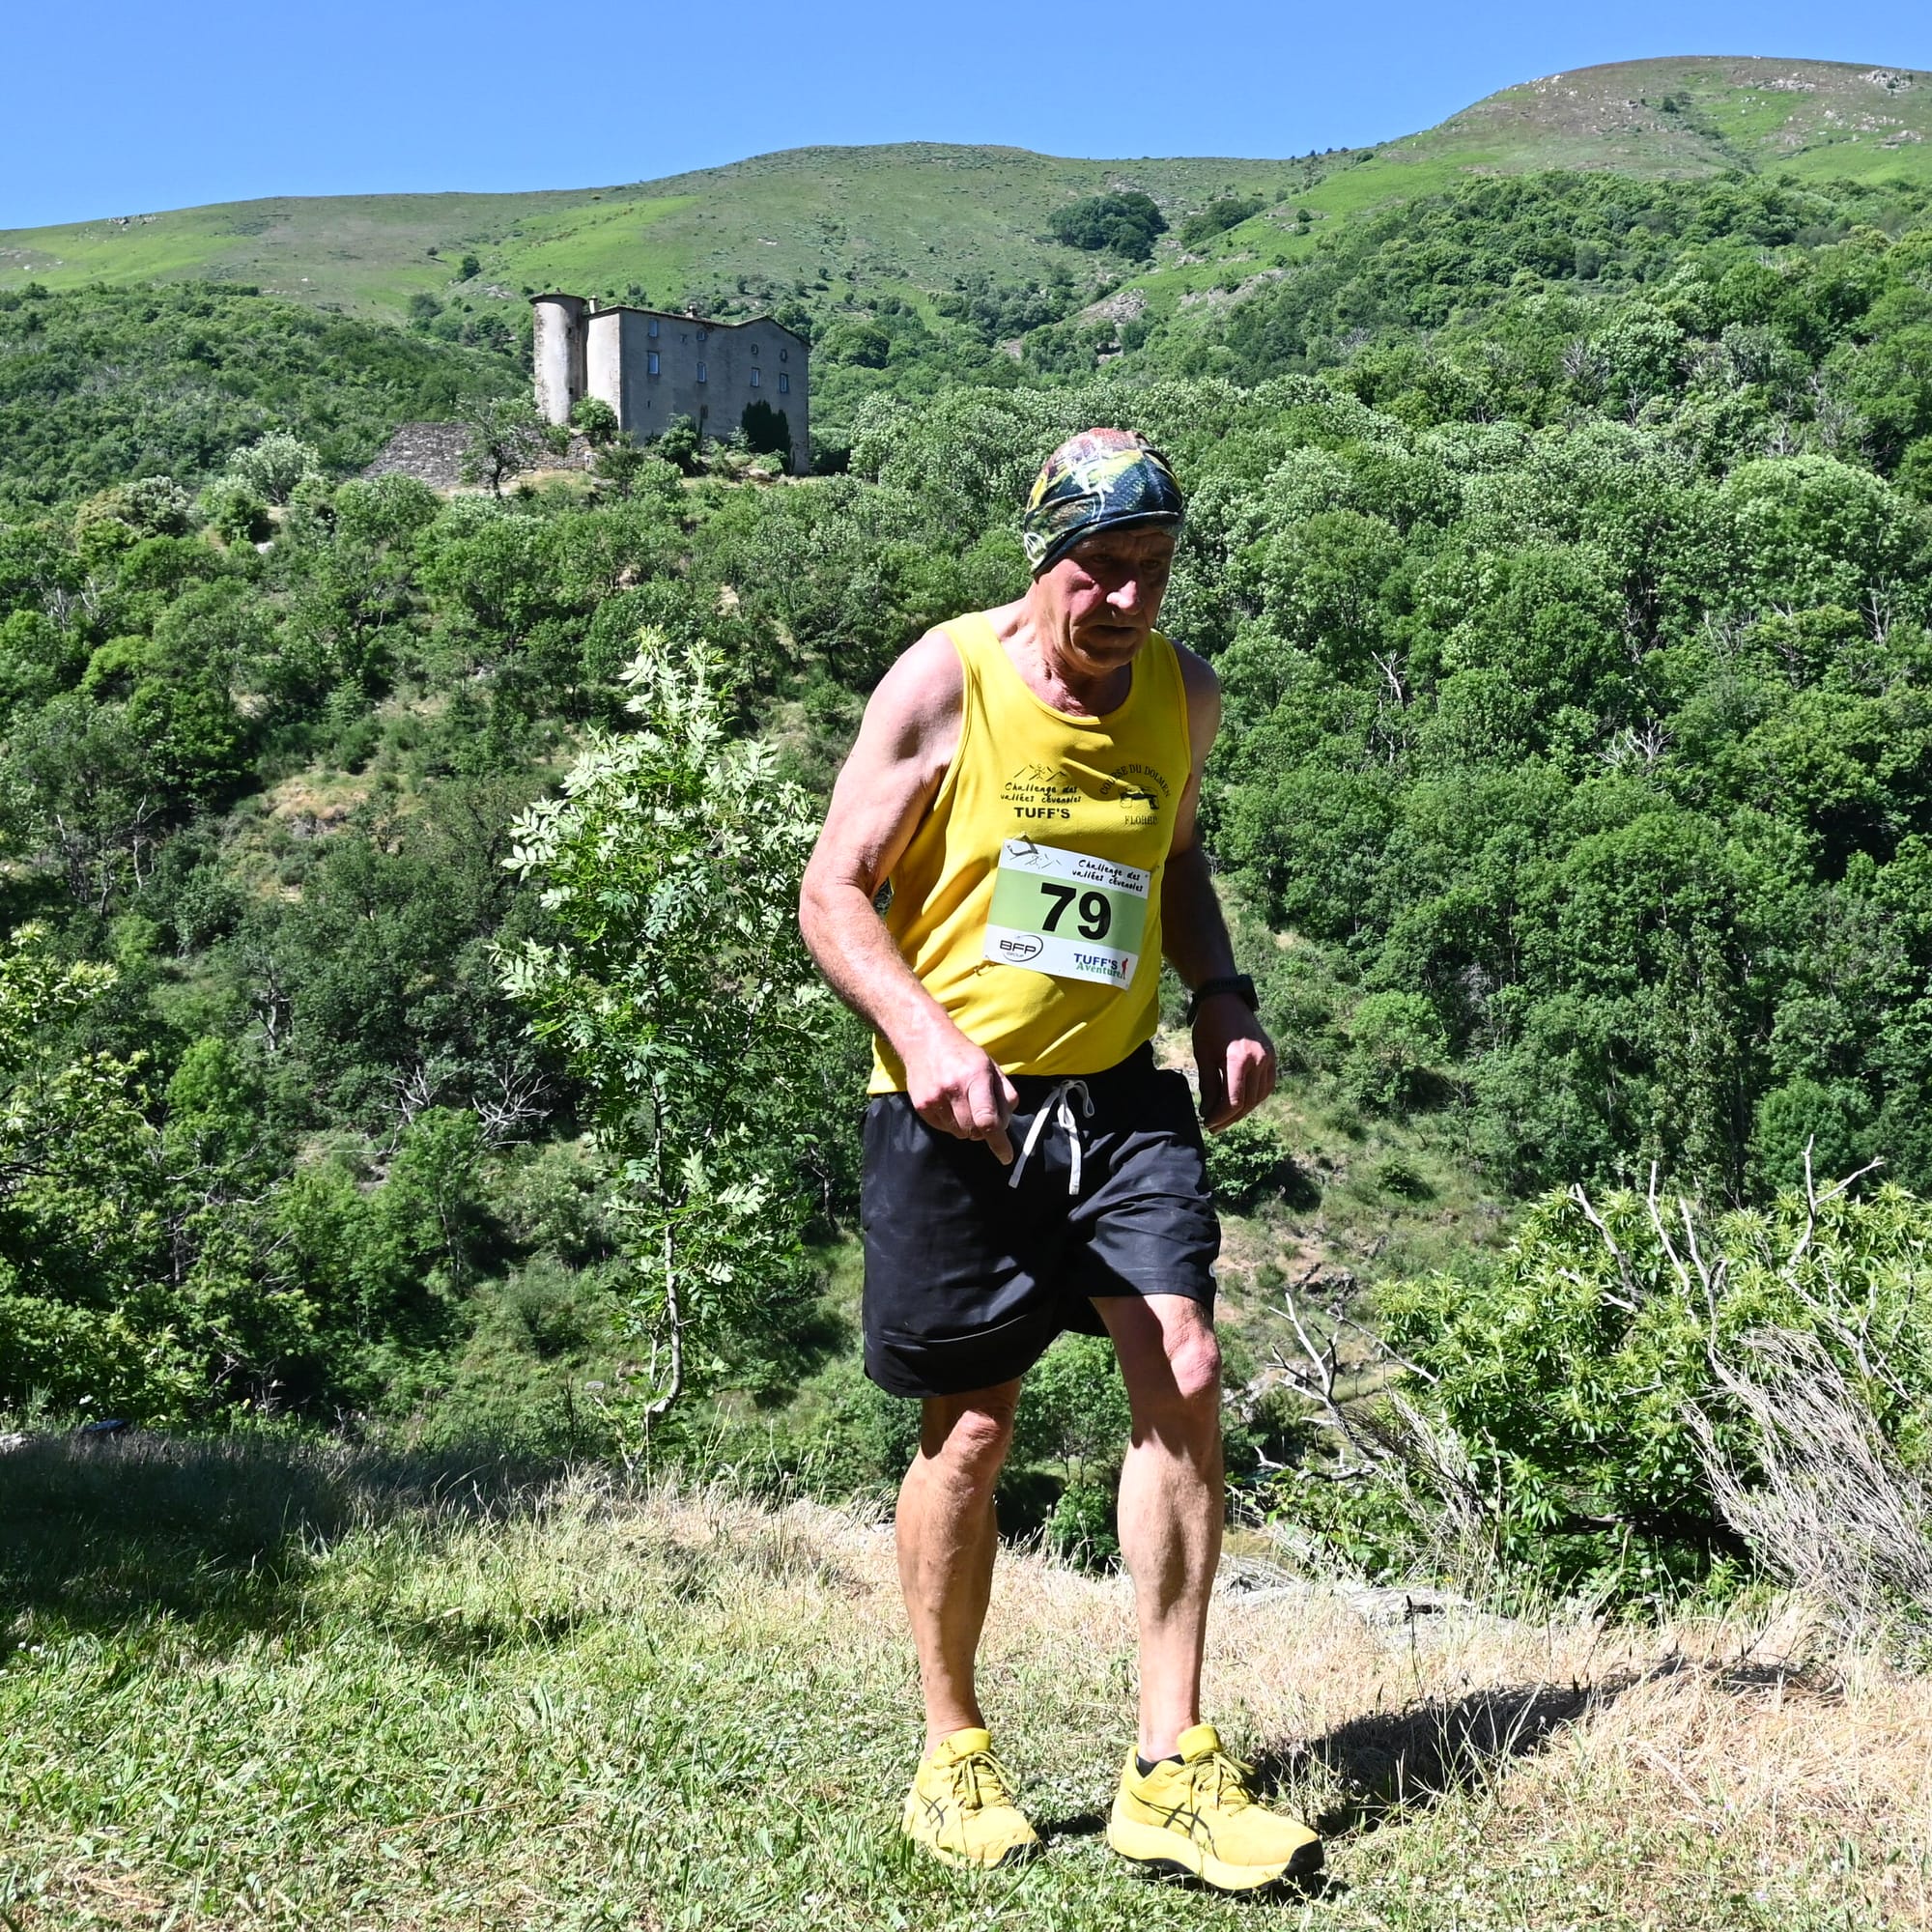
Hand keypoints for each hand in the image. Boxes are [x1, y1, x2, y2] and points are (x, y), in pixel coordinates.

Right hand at [903, 1019, 1019, 1162]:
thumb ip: (1005, 1094)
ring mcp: (935, 1099)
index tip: (1006, 1156)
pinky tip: (950, 1104)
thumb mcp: (991, 1067)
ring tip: (964, 1104)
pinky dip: (951, 1123)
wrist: (925, 1040)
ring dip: (967, 1127)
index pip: (987, 1119)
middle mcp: (953, 1089)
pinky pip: (943, 1129)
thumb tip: (1005, 1124)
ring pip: (959, 1133)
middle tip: (982, 1113)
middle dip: (983, 1129)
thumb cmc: (964, 1054)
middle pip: (974, 1131)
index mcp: (976, 1077)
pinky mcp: (921, 1106)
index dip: (998, 1142)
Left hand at [1193, 995, 1275, 1130]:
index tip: (1207, 1123)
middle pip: (1248, 1102)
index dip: (1220, 1116)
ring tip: (1225, 1118)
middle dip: (1230, 1118)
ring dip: (1243, 1111)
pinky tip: (1241, 1104)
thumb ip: (1208, 1085)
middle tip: (1213, 1127)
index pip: (1234, 1100)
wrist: (1226, 1000)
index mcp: (1240, 1059)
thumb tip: (1207, 1112)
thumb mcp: (1203, 1055)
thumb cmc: (1210, 1026)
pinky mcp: (1272, 1057)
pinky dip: (1255, 1098)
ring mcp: (1269, 1058)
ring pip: (1259, 1097)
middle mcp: (1260, 1060)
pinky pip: (1267, 1085)